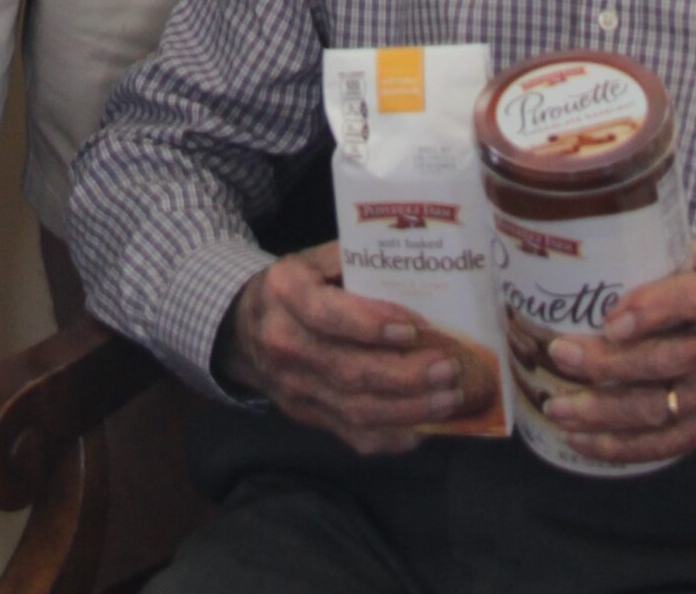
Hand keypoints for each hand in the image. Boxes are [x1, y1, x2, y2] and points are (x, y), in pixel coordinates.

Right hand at [220, 241, 490, 455]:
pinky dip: (394, 436)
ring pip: (357, 410)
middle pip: (349, 370)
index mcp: (286, 293)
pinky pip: (355, 436)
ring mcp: (295, 388)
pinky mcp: (307, 417)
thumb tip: (416, 267)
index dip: (371, 324)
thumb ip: (356, 259)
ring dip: (410, 409)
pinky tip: (427, 426)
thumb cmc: (296, 287)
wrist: (244, 331)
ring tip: (450, 397)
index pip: (327, 314)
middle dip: (407, 374)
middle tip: (449, 367)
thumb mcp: (314, 260)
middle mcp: (285, 344)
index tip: (414, 328)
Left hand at [541, 242, 695, 464]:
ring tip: (557, 405)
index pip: (689, 300)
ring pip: (657, 408)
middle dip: (606, 362)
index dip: (647, 311)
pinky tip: (581, 439)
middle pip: (664, 360)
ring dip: (600, 411)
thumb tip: (611, 232)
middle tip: (559, 352)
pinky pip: (663, 444)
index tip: (608, 319)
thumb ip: (680, 258)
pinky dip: (619, 446)